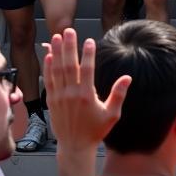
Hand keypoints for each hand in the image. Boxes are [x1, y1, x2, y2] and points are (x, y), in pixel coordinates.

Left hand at [44, 28, 129, 151]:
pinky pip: (48, 80)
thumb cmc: (95, 130)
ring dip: (57, 52)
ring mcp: (59, 97)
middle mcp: (71, 94)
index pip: (87, 70)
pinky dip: (48, 67)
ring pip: (57, 70)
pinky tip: (49, 55)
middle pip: (69, 65)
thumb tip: (127, 77)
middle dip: (69, 46)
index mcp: (87, 96)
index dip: (88, 54)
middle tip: (68, 30)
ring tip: (57, 36)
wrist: (75, 146)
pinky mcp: (51, 101)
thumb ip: (118, 94)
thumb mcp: (112, 115)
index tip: (89, 41)